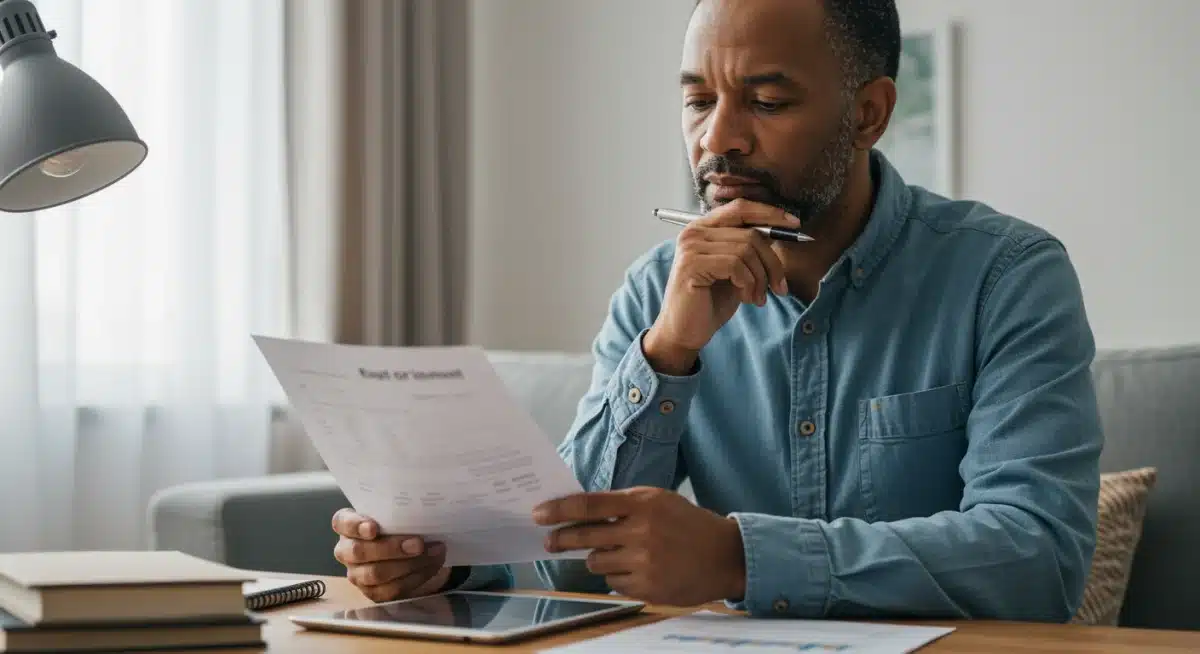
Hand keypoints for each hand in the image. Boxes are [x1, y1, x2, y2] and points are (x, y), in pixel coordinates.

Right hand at [331, 508, 451, 601]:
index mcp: (347, 525)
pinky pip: (391, 589)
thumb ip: (400, 512)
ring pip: (375, 573)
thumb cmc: (399, 525)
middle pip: (359, 552)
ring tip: (432, 554)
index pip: (342, 523)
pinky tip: (430, 565)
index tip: (374, 528)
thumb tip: (423, 513)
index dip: (355, 526)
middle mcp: (346, 550)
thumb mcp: (397, 514)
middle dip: (391, 548)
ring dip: (408, 564)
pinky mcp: (372, 592)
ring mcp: (357, 573)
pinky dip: (415, 577)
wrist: (411, 549)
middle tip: (418, 543)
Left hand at [533, 487, 745, 605]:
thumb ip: (622, 504)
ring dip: (598, 558)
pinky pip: (613, 583)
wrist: (724, 556)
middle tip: (550, 541)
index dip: (559, 510)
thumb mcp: (658, 501)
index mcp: (642, 503)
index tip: (538, 514)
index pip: (589, 505)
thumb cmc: (686, 524)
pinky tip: (638, 570)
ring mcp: (644, 562)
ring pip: (595, 562)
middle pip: (584, 536)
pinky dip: (618, 577)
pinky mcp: (647, 588)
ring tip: (620, 554)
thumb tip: (578, 511)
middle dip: (562, 539)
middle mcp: (641, 531)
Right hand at [645, 199, 798, 373]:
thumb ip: (750, 248)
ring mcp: (691, 247)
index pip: (741, 207)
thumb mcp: (737, 270)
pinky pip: (736, 265)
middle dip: (772, 263)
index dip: (770, 213)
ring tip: (757, 298)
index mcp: (704, 227)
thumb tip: (781, 231)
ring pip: (746, 250)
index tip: (795, 224)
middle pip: (751, 233)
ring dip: (760, 278)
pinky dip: (749, 284)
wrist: (685, 331)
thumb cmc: (711, 301)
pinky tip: (745, 299)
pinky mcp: (691, 265)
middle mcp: (694, 232)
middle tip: (779, 287)